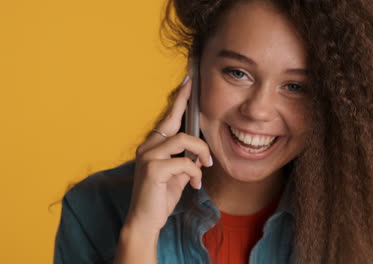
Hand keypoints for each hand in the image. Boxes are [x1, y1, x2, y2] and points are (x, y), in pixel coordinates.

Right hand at [125, 76, 212, 234]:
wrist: (145, 222)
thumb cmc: (159, 198)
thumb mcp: (177, 176)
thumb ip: (186, 161)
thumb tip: (200, 154)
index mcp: (152, 146)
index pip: (167, 119)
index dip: (179, 100)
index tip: (188, 82)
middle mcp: (147, 147)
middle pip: (174, 122)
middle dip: (187, 106)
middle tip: (198, 92)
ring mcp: (148, 156)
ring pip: (183, 139)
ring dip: (201, 152)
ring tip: (206, 165)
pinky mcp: (153, 168)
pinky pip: (184, 161)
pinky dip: (195, 171)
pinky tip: (195, 183)